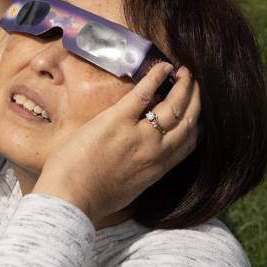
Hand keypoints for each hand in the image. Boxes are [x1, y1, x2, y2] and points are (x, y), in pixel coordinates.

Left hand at [32, 65, 200, 222]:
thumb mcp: (128, 189)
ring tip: (184, 72)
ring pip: (173, 105)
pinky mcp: (117, 120)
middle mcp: (156, 151)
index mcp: (158, 169)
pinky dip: (156, 77)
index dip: (197, 123)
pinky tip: (163, 66)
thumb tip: (141, 162)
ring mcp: (138, 135)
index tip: (196, 109)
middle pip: (188, 120)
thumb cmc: (92, 199)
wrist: (70, 200)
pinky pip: (143, 93)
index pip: (189, 142)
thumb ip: (141, 172)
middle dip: (195, 98)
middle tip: (195, 83)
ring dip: (183, 86)